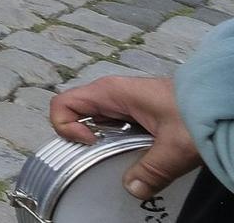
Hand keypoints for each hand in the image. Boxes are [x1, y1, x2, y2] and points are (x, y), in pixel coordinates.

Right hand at [50, 77, 200, 201]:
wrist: (222, 100)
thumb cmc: (197, 111)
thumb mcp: (175, 146)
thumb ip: (151, 170)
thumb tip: (132, 189)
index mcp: (110, 92)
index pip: (63, 104)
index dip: (67, 128)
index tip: (91, 146)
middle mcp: (112, 94)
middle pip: (78, 115)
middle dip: (85, 140)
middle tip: (107, 158)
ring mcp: (124, 101)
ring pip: (97, 123)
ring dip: (105, 144)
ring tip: (128, 157)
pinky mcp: (137, 110)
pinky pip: (115, 127)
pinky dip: (120, 143)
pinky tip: (141, 152)